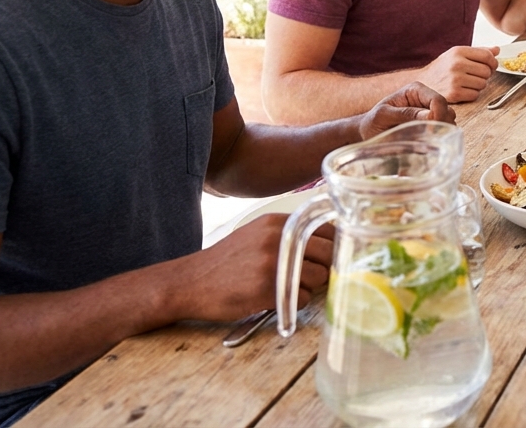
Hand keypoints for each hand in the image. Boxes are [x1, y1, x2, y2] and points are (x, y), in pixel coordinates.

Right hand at [167, 214, 333, 321]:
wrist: (189, 282)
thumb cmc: (227, 262)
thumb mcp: (258, 235)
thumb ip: (291, 234)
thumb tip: (331, 242)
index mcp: (279, 222)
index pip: (328, 228)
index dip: (335, 245)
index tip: (336, 255)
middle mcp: (279, 238)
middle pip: (330, 253)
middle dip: (328, 267)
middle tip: (312, 276)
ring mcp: (274, 263)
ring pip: (320, 277)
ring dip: (310, 287)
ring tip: (286, 288)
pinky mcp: (268, 288)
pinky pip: (303, 298)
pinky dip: (295, 303)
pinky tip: (274, 299)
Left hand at [361, 81, 456, 135]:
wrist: (368, 133)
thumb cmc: (373, 122)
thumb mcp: (383, 116)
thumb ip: (405, 114)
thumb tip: (429, 117)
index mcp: (416, 90)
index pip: (438, 100)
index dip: (439, 115)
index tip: (430, 131)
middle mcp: (426, 99)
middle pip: (447, 110)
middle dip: (442, 125)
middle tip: (429, 138)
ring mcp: (430, 112)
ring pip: (449, 121)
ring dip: (442, 132)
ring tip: (425, 141)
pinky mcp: (431, 125)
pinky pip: (445, 130)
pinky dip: (440, 138)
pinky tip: (427, 143)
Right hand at [420, 46, 499, 103]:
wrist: (422, 82)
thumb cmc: (443, 68)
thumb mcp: (457, 54)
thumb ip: (478, 51)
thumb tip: (497, 50)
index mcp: (458, 52)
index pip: (487, 56)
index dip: (492, 63)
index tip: (490, 66)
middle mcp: (457, 64)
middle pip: (487, 71)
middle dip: (484, 75)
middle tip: (475, 76)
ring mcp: (455, 79)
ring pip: (483, 84)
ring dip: (478, 85)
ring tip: (467, 83)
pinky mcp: (454, 94)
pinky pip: (475, 95)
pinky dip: (471, 94)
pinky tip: (462, 90)